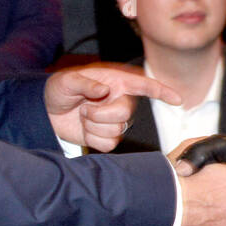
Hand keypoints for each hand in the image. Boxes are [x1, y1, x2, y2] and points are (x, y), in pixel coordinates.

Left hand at [45, 63, 179, 150]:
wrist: (47, 112)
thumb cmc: (59, 90)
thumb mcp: (66, 81)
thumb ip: (84, 82)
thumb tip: (103, 90)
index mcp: (116, 82)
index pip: (145, 86)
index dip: (163, 91)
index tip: (178, 99)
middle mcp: (120, 101)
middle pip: (125, 113)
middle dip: (100, 115)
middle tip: (85, 109)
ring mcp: (115, 120)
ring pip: (116, 131)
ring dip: (93, 126)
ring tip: (83, 116)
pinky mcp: (108, 137)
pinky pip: (108, 144)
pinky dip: (92, 139)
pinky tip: (85, 129)